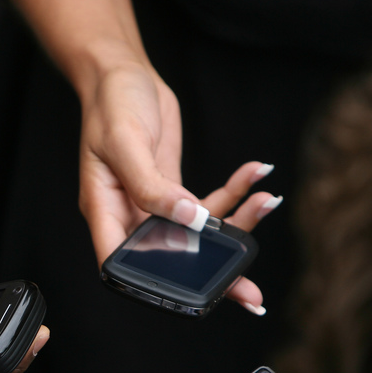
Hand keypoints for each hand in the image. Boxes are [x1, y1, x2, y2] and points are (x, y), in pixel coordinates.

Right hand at [77, 61, 278, 312]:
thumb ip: (154, 186)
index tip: (192, 298)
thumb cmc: (111, 105)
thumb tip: (190, 220)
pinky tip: (255, 174)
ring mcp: (153, 206)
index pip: (123, 264)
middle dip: (214, 275)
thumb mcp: (126, 143)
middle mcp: (128, 217)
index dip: (154, 287)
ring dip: (235, 223)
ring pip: (197, 234)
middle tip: (250, 293)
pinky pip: (208, 204)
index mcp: (105, 213)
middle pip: (170, 260)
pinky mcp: (175, 191)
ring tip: (266, 201)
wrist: (123, 75)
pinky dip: (235, 191)